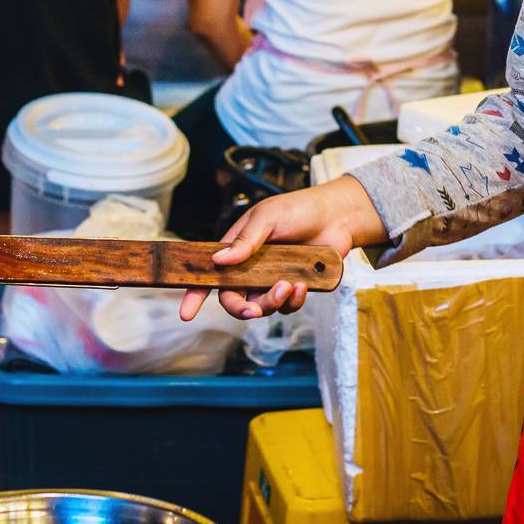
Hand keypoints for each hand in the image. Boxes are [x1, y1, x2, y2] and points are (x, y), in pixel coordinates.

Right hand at [177, 175, 384, 321]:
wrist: (337, 216)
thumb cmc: (298, 209)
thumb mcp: (267, 218)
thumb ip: (245, 241)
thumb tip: (218, 259)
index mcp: (237, 250)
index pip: (211, 275)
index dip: (195, 294)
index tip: (186, 313)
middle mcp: (251, 268)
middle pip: (235, 299)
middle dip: (242, 309)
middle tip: (254, 310)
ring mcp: (272, 279)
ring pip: (262, 306)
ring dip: (273, 301)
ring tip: (289, 285)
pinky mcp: (294, 288)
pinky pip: (286, 306)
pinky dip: (294, 300)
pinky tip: (303, 284)